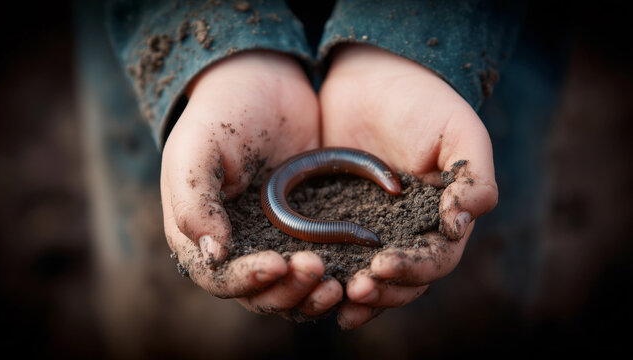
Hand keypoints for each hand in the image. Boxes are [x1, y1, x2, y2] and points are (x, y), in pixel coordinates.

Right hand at [161, 51, 341, 318]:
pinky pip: (320, 265)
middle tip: (315, 268)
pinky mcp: (308, 231)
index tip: (276, 264)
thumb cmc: (221, 113)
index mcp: (200, 234)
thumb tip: (213, 255)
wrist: (265, 81)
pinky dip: (335, 276)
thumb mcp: (197, 149)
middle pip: (260, 294)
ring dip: (312, 295)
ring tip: (338, 284)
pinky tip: (355, 274)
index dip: (247, 280)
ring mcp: (274, 241)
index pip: (220, 278)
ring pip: (293, 289)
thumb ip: (195, 202)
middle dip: (287, 290)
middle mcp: (237, 247)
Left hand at [319, 44, 497, 328]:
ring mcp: (373, 229)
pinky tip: (316, 288)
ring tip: (336, 297)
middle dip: (382, 291)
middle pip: (403, 280)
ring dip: (357, 295)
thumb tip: (459, 226)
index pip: (435, 259)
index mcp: (442, 218)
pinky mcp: (338, 220)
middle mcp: (409, 232)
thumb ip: (473, 179)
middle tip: (355, 290)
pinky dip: (331, 277)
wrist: (373, 77)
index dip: (413, 269)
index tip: (382, 265)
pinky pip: (337, 257)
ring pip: (370, 277)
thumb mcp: (459, 132)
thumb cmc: (424, 102)